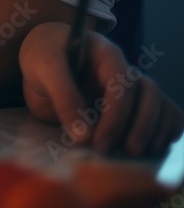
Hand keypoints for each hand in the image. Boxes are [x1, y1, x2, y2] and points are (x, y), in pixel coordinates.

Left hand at [19, 21, 183, 156]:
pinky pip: (163, 114)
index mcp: (105, 54)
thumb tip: (83, 136)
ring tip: (135, 154)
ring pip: (160, 105)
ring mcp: (131, 88)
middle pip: (149, 95)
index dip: (115, 116)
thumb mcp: (44, 67)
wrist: (42, 58)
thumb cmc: (43, 55)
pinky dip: (165, 131)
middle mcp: (124, 70)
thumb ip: (63, 96)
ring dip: (155, 132)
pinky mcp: (131, 105)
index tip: (99, 142)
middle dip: (139, 127)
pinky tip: (152, 149)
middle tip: (119, 152)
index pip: (123, 84)